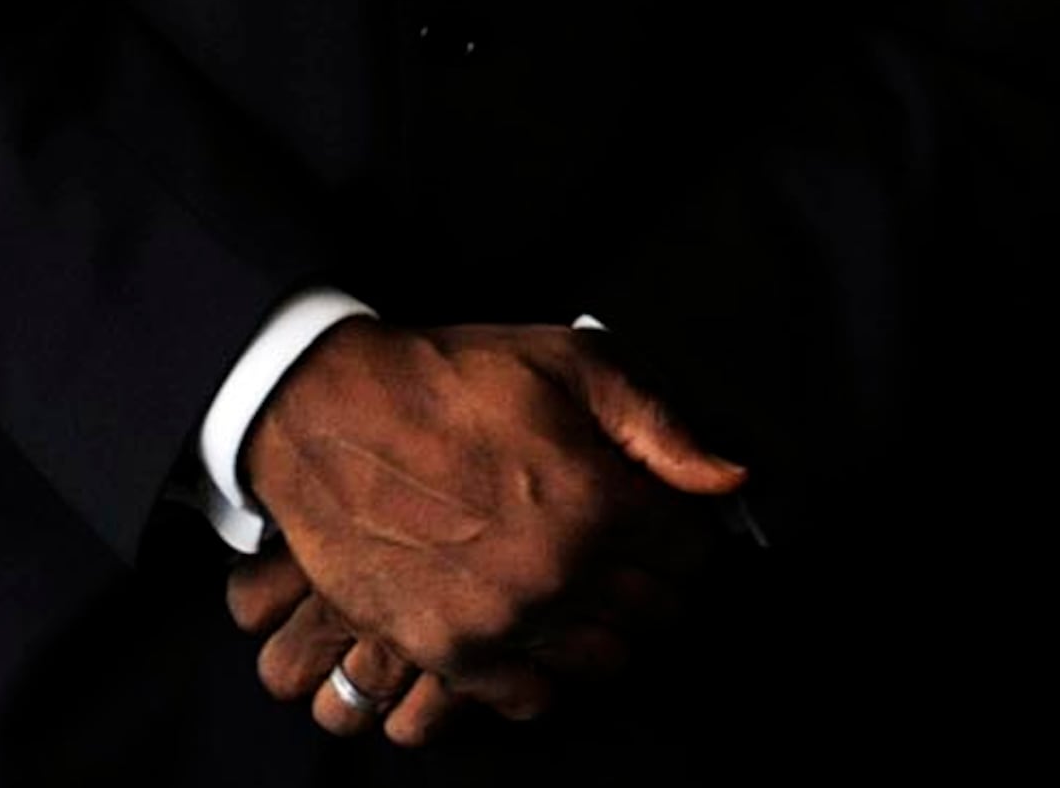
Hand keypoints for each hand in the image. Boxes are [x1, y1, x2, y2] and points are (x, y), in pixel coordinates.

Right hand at [239, 320, 741, 716]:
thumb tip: (728, 477)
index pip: (691, 551)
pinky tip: (535, 629)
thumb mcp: (567, 363)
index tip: (663, 521)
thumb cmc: (449, 380)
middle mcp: (560, 571)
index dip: (682, 530)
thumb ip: (658, 425)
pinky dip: (542, 671)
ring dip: (603, 627)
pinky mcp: (448, 650)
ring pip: (601, 659)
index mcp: (598, 500)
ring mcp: (504, 619)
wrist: (331, 414)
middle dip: (649, 579)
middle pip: (653, 611)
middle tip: (620, 552)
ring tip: (578, 589)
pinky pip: (529, 696)